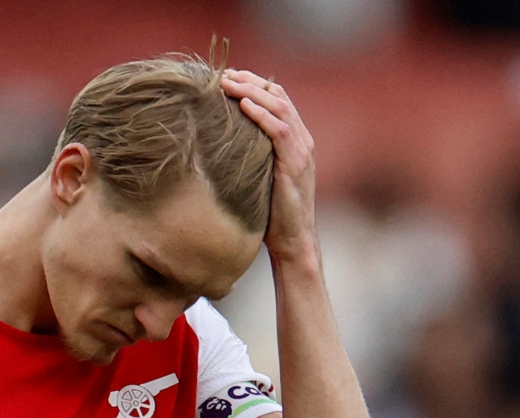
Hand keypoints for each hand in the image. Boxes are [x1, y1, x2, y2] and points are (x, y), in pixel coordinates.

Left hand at [220, 69, 317, 263]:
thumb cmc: (272, 215)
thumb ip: (251, 159)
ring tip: (228, 83)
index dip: (254, 83)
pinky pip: (280, 132)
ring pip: (280, 107)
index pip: (278, 99)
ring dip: (253, 91)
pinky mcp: (294, 166)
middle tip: (224, 73)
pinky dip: (262, 115)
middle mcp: (301, 141)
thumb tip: (218, 149)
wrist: (294, 242)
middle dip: (251, 80)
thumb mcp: (260, 179)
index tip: (228, 76)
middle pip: (279, 96)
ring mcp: (300, 152)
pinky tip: (244, 105)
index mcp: (295, 141)